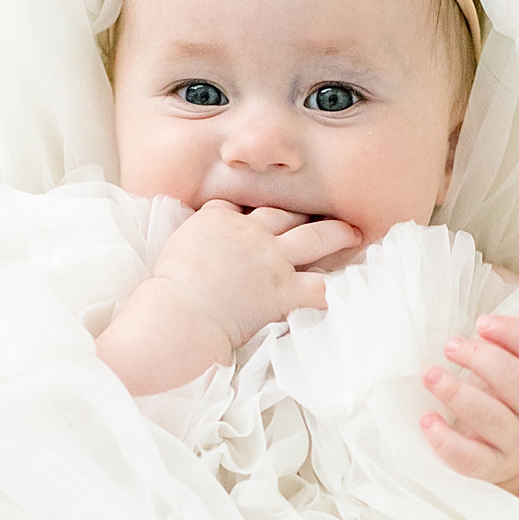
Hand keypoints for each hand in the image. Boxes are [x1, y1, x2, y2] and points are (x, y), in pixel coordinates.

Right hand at [96, 201, 359, 397]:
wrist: (179, 312)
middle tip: (319, 211)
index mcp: (216, 219)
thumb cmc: (166, 290)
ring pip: (314, 236)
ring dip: (336, 233)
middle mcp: (249, 232)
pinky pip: (320, 287)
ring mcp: (270, 259)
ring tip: (352, 233)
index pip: (236, 207)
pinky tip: (349, 290)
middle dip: (301, 212)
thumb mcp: (173, 249)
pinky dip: (335, 289)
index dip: (250, 212)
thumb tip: (195, 246)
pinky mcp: (283, 290)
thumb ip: (192, 240)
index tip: (260, 216)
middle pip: (283, 213)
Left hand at [420, 313, 518, 496]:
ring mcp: (517, 443)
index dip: (514, 331)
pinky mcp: (492, 468)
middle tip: (450, 346)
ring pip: (491, 417)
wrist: (515, 460)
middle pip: (516, 379)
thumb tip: (470, 334)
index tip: (482, 322)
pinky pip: (470, 457)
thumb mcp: (513, 378)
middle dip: (479, 357)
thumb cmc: (506, 407)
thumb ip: (502, 353)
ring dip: (457, 392)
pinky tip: (428, 420)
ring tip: (430, 375)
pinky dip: (445, 438)